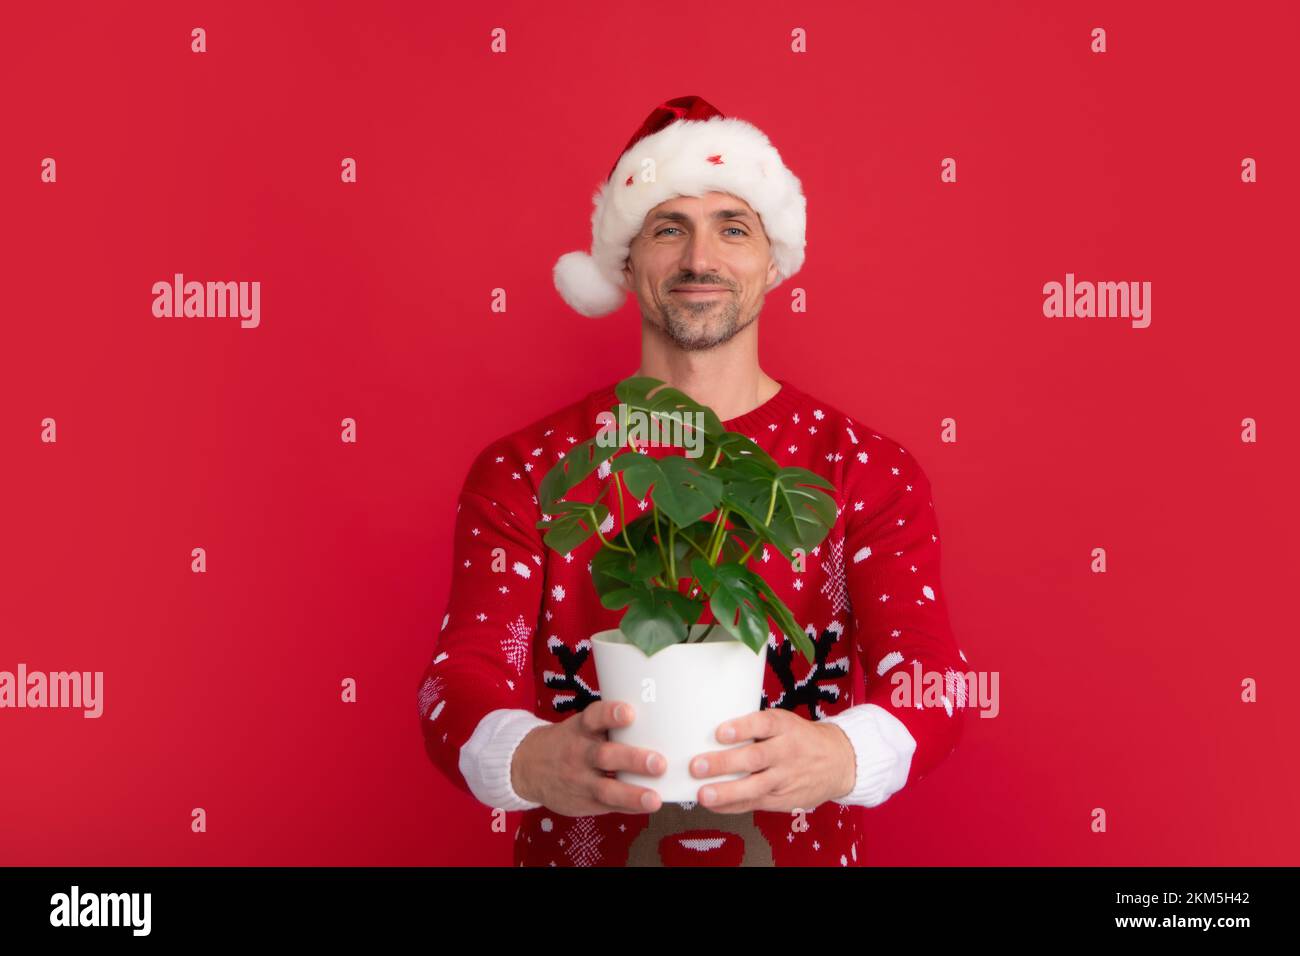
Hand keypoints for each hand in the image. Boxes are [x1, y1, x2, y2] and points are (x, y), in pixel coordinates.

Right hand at [511, 700, 665, 815]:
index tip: (629, 712)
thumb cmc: (569, 742)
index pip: (594, 717)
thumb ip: (609, 726)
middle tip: (658, 762)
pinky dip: (629, 806)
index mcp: (581, 729)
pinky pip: (608, 806)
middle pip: (605, 756)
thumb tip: (655, 722)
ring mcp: (580, 780)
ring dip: (632, 794)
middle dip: (632, 759)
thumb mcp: (581, 726)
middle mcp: (579, 753)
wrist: (527, 766)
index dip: (611, 714)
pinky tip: (646, 805)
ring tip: (654, 798)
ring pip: (606, 789)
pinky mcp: (583, 801)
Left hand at [689, 708, 855, 812]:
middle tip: (698, 766)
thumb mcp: (785, 723)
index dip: (742, 728)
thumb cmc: (800, 738)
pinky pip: (755, 804)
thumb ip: (755, 728)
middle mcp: (787, 752)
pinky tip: (714, 805)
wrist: (840, 761)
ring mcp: (786, 778)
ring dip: (727, 792)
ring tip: (704, 794)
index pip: (764, 724)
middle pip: (755, 758)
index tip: (720, 732)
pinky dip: (732, 805)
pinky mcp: (784, 799)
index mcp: (785, 727)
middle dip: (724, 763)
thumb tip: (710, 732)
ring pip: (755, 786)